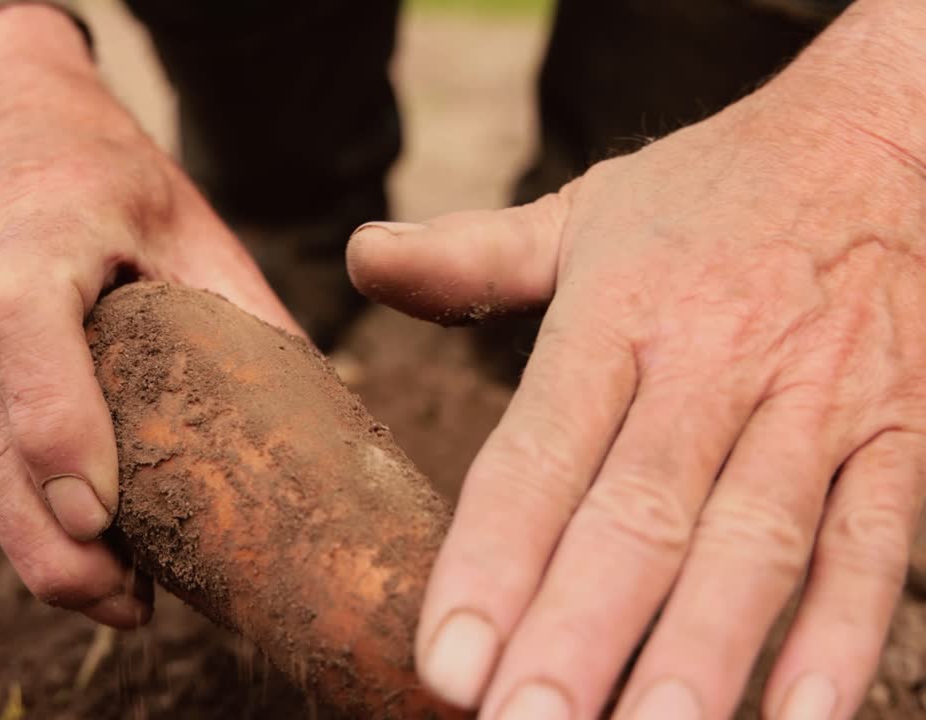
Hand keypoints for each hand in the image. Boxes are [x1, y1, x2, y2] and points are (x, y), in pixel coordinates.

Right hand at [0, 5, 297, 627]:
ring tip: (99, 585)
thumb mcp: (194, 229)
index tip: (104, 521)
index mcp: (35, 221)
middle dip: (41, 540)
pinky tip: (46, 530)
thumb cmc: (112, 188)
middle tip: (122, 603)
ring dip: (14, 540)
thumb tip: (307, 432)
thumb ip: (240, 319)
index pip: (19, 320)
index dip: (56, 426)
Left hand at [348, 0, 925, 716]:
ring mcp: (816, 402)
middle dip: (578, 635)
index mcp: (618, 313)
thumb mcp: (583, 210)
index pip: (540, 452)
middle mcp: (713, 364)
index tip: (444, 659)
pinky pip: (874, 541)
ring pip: (753, 544)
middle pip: (639, 517)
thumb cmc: (710, 194)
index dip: (490, 558)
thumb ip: (471, 253)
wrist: (883, 136)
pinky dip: (843, 633)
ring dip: (700, 657)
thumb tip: (360, 259)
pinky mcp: (903, 430)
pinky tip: (799, 719)